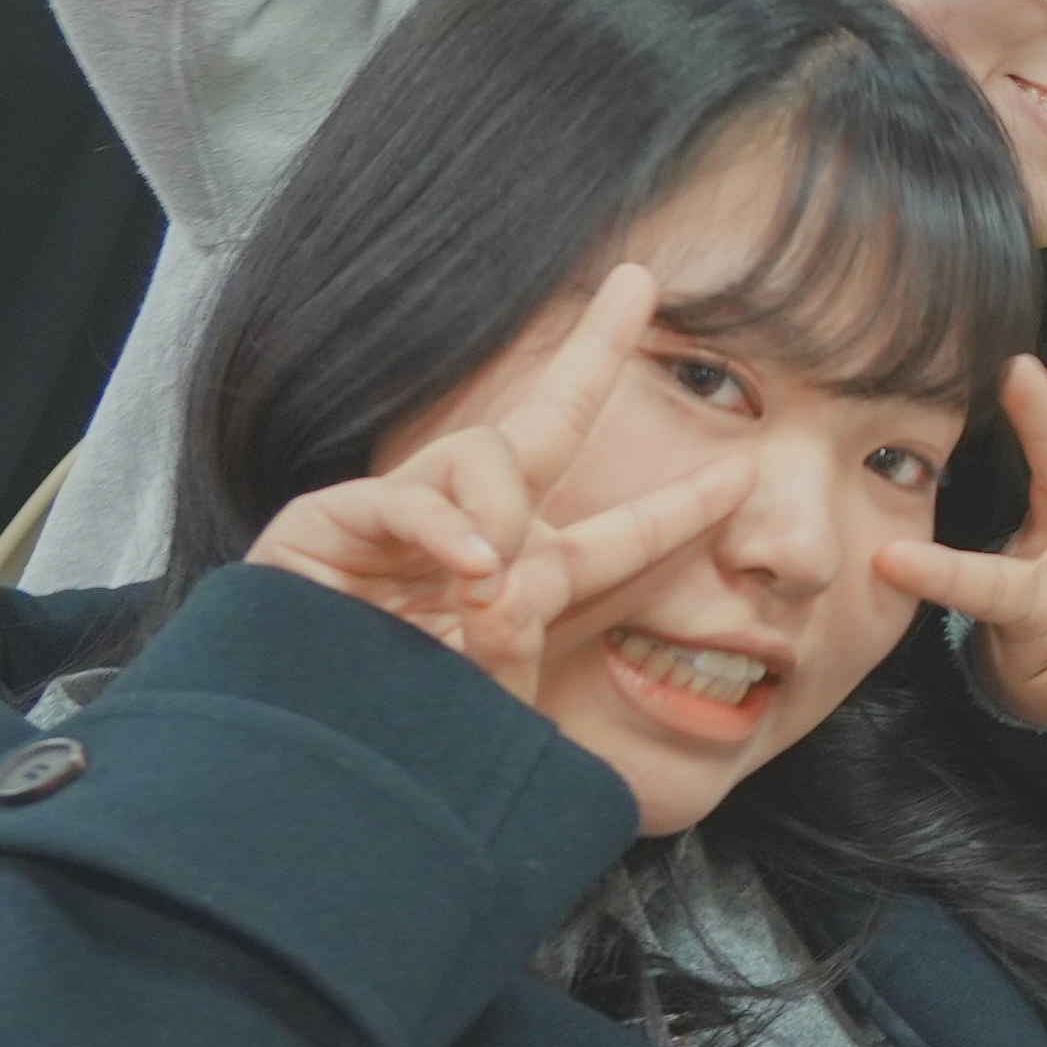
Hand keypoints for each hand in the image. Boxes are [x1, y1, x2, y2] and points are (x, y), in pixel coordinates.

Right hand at [244, 263, 751, 706]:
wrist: (300, 765)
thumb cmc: (400, 741)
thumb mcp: (488, 705)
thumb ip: (517, 646)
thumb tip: (506, 579)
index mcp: (526, 585)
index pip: (620, 537)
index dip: (682, 506)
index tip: (747, 474)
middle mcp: (472, 538)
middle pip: (547, 425)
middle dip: (594, 349)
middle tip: (637, 281)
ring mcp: (400, 524)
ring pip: (484, 455)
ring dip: (502, 512)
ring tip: (483, 584)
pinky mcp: (327, 526)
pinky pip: (407, 499)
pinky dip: (445, 531)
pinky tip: (466, 569)